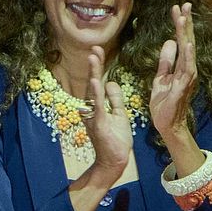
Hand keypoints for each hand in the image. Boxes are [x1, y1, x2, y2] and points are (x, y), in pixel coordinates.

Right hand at [84, 46, 131, 182]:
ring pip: (93, 92)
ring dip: (93, 74)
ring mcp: (94, 116)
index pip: (99, 81)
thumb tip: (110, 81)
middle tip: (94, 48)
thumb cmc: (116, 140)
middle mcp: (92, 109)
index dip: (98, 66)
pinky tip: (97, 82)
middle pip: (93, 82)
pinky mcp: (99, 125)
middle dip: (94, 65)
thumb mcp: (119, 115)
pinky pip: (98, 107)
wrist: (114, 162)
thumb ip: (114, 99)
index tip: (98, 50)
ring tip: (93, 58)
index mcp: (99, 106)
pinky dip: (97, 94)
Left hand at [149, 2, 196, 139]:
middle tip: (184, 4)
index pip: (180, 41)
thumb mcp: (161, 78)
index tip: (177, 8)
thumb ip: (166, 61)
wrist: (167, 124)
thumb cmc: (165, 103)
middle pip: (187, 41)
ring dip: (186, 34)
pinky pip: (187, 69)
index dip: (179, 25)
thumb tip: (169, 42)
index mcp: (181, 66)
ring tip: (184, 18)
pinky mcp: (183, 87)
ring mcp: (187, 77)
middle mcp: (187, 69)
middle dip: (185, 23)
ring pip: (188, 51)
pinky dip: (188, 56)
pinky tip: (188, 44)